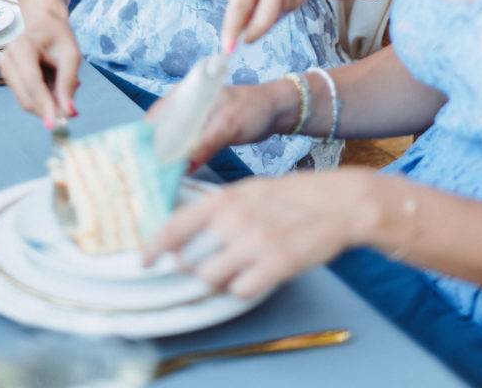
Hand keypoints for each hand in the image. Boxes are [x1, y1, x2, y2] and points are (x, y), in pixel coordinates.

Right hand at [0, 11, 80, 124]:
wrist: (44, 24)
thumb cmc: (59, 38)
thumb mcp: (71, 55)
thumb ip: (68, 83)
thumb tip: (69, 113)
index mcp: (22, 47)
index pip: (32, 82)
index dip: (44, 104)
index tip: (55, 125)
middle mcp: (6, 59)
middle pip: (26, 97)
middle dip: (48, 109)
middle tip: (72, 111)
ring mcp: (4, 69)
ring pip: (25, 101)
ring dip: (47, 103)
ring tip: (65, 85)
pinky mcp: (7, 78)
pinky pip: (26, 97)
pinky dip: (43, 99)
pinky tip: (54, 84)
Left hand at [145, 168, 377, 297]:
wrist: (338, 203)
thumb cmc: (291, 197)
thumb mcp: (249, 191)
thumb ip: (217, 210)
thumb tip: (184, 234)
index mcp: (225, 199)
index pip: (175, 226)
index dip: (154, 247)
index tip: (144, 261)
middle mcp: (234, 220)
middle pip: (190, 261)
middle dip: (196, 267)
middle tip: (216, 260)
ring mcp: (255, 243)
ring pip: (212, 280)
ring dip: (221, 279)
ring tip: (241, 265)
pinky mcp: (276, 264)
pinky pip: (241, 291)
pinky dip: (246, 287)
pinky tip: (260, 272)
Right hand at [146, 79, 300, 170]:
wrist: (276, 111)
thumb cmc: (254, 109)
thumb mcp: (228, 126)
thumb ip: (205, 144)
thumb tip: (183, 166)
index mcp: (187, 93)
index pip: (157, 114)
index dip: (144, 134)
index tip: (137, 157)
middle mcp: (186, 104)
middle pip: (161, 128)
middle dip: (153, 149)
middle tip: (146, 172)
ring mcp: (194, 118)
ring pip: (173, 138)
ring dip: (166, 155)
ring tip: (157, 176)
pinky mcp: (203, 131)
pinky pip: (185, 145)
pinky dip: (180, 157)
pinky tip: (177, 171)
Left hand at [222, 0, 314, 47]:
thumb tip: (237, 23)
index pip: (241, 3)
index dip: (233, 28)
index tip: (227, 48)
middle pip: (265, 18)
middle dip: (252, 35)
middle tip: (243, 40)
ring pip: (276, 16)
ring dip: (265, 16)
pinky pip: (288, 10)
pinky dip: (278, 9)